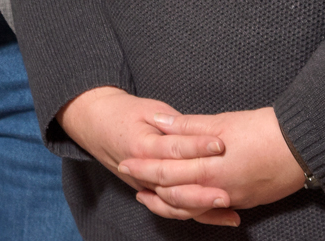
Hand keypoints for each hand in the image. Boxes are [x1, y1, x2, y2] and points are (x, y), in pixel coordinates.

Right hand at [57, 88, 237, 226]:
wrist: (96, 124)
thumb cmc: (124, 113)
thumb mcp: (148, 109)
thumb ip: (174, 122)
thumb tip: (201, 130)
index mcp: (141, 144)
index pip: (172, 148)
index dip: (196, 146)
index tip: (220, 144)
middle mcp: (141, 170)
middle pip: (173, 184)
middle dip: (202, 188)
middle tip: (228, 188)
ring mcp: (145, 185)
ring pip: (174, 203)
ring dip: (202, 207)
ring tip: (229, 204)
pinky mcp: (151, 192)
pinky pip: (174, 209)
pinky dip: (198, 214)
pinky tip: (222, 216)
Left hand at [119, 107, 303, 220]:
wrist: (303, 146)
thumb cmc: (263, 129)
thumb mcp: (222, 122)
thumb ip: (187, 126)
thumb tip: (159, 121)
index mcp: (211, 167)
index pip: (167, 171)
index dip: (144, 167)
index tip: (126, 162)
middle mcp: (219, 188)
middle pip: (175, 192)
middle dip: (149, 185)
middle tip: (129, 177)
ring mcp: (233, 197)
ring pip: (191, 207)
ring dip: (168, 201)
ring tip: (150, 194)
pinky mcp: (246, 200)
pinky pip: (211, 209)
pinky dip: (193, 206)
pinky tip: (184, 202)